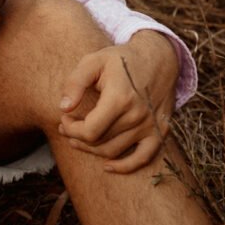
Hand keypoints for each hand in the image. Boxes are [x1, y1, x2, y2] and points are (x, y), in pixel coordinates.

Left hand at [58, 31, 178, 172]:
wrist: (158, 57)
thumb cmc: (120, 59)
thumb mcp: (92, 62)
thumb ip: (75, 83)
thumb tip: (64, 108)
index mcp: (119, 98)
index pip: (90, 130)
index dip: (71, 129)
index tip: (64, 118)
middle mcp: (137, 115)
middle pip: (100, 142)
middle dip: (77, 138)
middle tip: (65, 127)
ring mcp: (150, 125)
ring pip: (115, 151)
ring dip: (92, 150)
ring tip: (78, 139)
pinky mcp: (160, 130)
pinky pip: (144, 157)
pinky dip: (126, 166)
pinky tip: (108, 166)